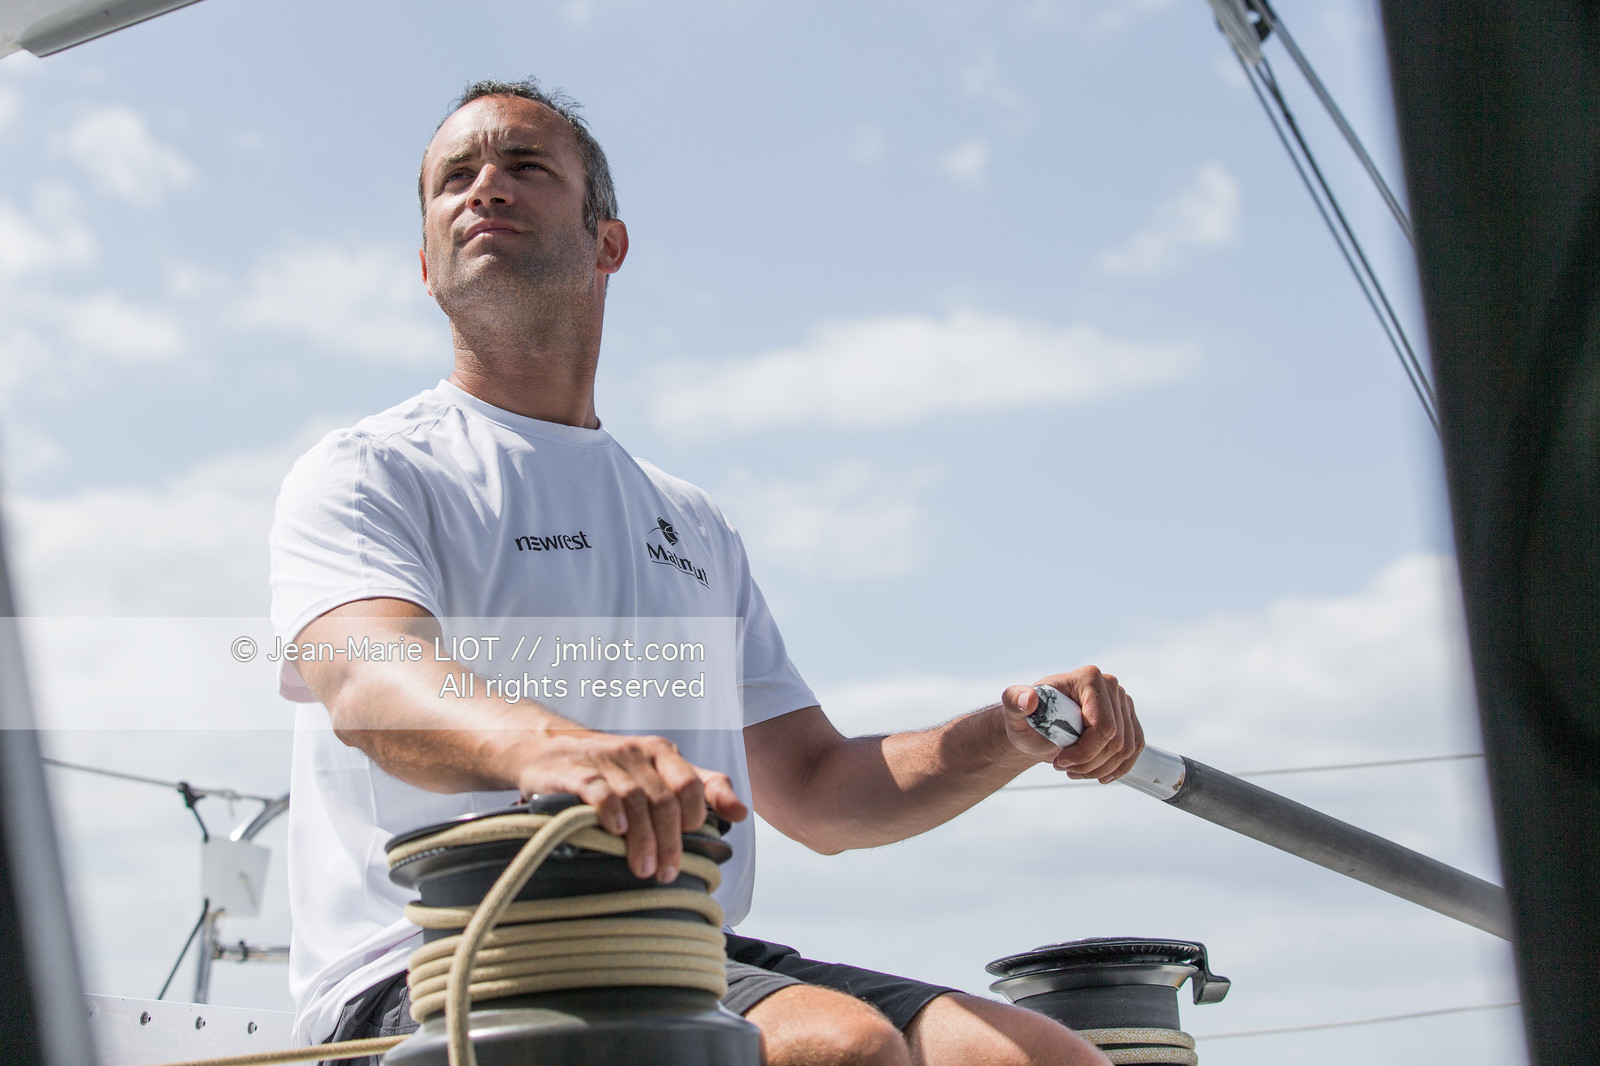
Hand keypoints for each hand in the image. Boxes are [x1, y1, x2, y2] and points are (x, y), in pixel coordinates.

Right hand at [509, 729, 748, 883]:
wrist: (548, 750)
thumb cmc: (612, 768)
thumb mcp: (658, 771)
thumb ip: (701, 788)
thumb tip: (741, 813)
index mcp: (662, 753)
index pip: (693, 782)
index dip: (698, 813)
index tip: (695, 840)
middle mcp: (637, 753)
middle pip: (665, 799)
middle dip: (671, 840)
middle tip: (668, 873)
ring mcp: (606, 761)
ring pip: (636, 799)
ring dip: (643, 838)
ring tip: (643, 869)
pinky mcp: (576, 772)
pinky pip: (598, 790)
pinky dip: (610, 811)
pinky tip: (616, 831)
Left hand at [1000, 666, 1143, 782]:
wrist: (1038, 726)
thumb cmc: (1026, 719)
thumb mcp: (1014, 712)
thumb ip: (1013, 701)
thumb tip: (1028, 699)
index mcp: (1089, 678)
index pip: (1103, 727)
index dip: (1084, 752)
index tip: (1060, 761)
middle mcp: (1112, 686)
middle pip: (1116, 741)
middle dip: (1090, 763)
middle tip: (1064, 767)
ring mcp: (1123, 702)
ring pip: (1126, 749)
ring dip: (1100, 769)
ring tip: (1075, 771)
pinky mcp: (1129, 719)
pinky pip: (1135, 749)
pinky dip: (1117, 768)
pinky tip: (1099, 775)